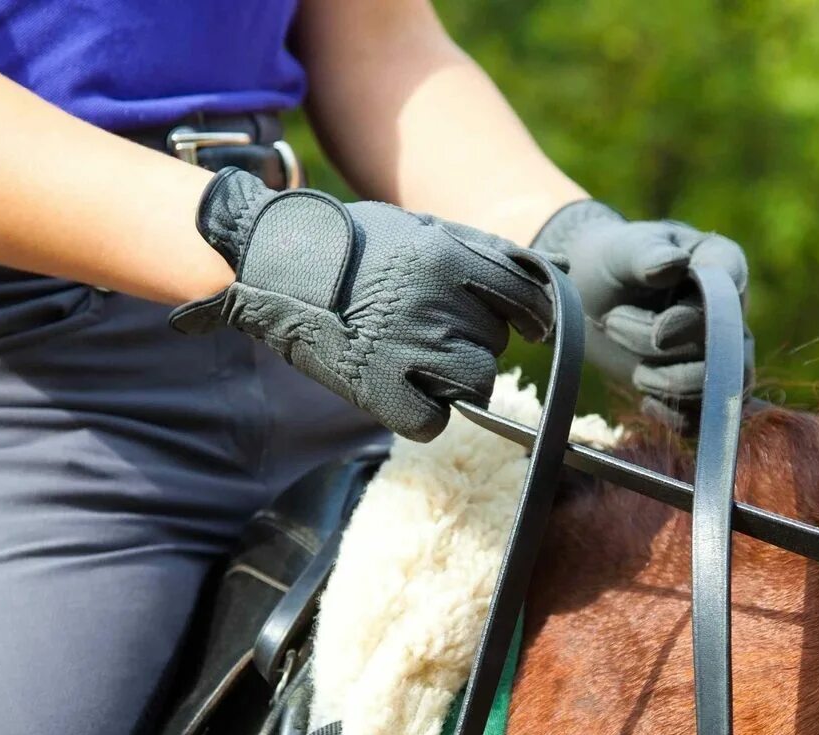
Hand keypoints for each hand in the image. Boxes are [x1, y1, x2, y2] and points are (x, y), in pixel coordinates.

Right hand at [170, 169, 555, 441]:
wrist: (275, 264)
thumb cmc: (352, 246)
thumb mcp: (421, 228)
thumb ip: (481, 252)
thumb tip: (543, 278)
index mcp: (449, 257)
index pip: (526, 299)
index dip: (533, 319)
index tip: (531, 330)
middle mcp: (436, 301)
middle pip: (494, 346)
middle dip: (472, 344)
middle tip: (431, 334)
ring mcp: (408, 346)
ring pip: (473, 385)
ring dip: (453, 381)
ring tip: (416, 362)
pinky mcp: (379, 388)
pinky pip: (431, 421)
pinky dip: (422, 415)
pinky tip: (403, 393)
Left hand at [533, 200, 748, 417]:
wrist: (591, 297)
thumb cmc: (610, 264)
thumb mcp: (621, 252)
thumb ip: (646, 255)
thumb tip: (673, 263)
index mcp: (719, 263)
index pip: (730, 289)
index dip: (697, 317)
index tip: (660, 331)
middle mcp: (730, 309)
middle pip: (721, 344)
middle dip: (661, 348)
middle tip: (612, 324)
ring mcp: (721, 350)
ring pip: (720, 385)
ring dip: (670, 385)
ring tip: (636, 371)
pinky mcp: (703, 385)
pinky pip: (708, 415)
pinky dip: (677, 417)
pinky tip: (647, 404)